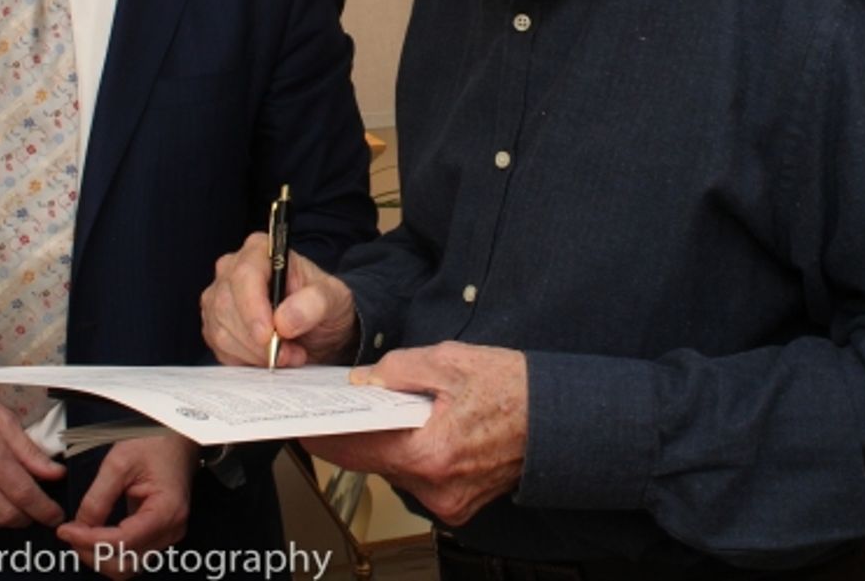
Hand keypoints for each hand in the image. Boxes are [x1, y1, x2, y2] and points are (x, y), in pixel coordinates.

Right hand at [0, 349, 65, 533]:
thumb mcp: (0, 415)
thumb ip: (28, 448)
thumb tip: (53, 471)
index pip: (22, 491)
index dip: (43, 509)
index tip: (54, 514)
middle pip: (4, 513)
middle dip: (27, 518)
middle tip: (36, 510)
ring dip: (2, 522)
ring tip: (11, 506)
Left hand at [57, 434, 198, 577]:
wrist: (176, 435)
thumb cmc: (155, 442)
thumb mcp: (120, 462)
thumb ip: (98, 497)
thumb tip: (80, 525)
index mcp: (166, 510)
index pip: (122, 541)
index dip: (89, 540)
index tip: (67, 530)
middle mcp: (170, 529)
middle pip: (125, 564)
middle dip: (92, 554)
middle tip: (70, 534)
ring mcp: (167, 533)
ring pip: (127, 565)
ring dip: (100, 557)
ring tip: (80, 535)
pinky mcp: (159, 532)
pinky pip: (131, 554)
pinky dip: (110, 551)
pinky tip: (94, 535)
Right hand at [200, 232, 358, 366]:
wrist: (316, 326)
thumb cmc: (321, 303)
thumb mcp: (333, 298)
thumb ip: (314, 303)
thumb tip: (284, 319)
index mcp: (260, 250)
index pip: (245, 275)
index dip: (253, 308)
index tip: (269, 335)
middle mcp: (233, 268)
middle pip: (228, 306)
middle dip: (258, 340)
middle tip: (290, 353)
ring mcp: (219, 296)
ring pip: (221, 331)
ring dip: (255, 353)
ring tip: (287, 355)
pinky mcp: (214, 324)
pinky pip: (220, 349)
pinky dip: (246, 360)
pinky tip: (268, 357)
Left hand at [304, 342, 526, 526]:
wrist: (559, 419)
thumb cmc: (514, 388)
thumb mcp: (449, 361)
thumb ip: (398, 370)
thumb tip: (363, 380)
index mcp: (430, 453)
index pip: (357, 448)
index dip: (326, 434)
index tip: (305, 424)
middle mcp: (436, 487)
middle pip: (373, 462)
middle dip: (357, 433)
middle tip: (342, 407)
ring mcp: (448, 501)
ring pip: (395, 470)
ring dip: (387, 443)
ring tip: (387, 410)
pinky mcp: (458, 504)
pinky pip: (418, 479)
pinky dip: (411, 454)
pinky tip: (417, 429)